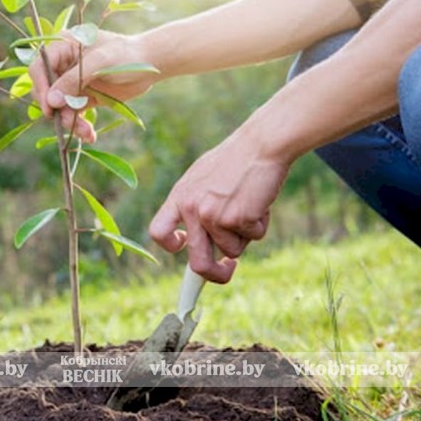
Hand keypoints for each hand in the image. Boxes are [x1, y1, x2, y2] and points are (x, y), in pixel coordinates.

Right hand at [28, 30, 159, 142]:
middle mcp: (63, 65)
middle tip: (68, 122)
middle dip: (56, 109)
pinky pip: (73, 114)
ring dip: (69, 121)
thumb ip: (74, 80)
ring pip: (59, 107)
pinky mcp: (83, 98)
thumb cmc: (126, 55)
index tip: (49, 107)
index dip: (41, 87)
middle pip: (46, 91)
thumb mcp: (100, 63)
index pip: (39, 67)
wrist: (150, 65)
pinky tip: (89, 135)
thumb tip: (51, 101)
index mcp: (63, 47)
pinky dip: (79, 126)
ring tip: (86, 132)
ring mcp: (72, 83)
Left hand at [148, 127, 288, 282]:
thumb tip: (197, 240)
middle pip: (197, 262)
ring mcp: (214, 216)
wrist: (261, 144)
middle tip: (228, 270)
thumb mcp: (203, 178)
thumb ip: (196, 205)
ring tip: (250, 204)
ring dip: (246, 234)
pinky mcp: (239, 219)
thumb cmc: (236, 160)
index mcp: (179, 197)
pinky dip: (261, 224)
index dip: (170, 246)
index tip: (185, 247)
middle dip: (214, 275)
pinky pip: (254, 237)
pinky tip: (260, 200)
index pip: (159, 232)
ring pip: (233, 249)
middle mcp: (192, 209)